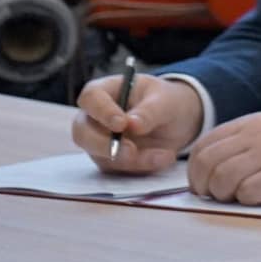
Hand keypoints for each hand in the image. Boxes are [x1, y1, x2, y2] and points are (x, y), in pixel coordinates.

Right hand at [73, 74, 202, 174]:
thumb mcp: (164, 101)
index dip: (102, 112)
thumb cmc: (165, 101)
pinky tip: (163, 158)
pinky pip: (119, 170)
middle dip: (104, 144)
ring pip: (101, 156)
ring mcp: (98, 142)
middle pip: (82, 133)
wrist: (177, 121)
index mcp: (104, 91)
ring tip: (164, 154)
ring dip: (133, 160)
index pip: (90, 98)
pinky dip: (142, 166)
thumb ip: (149, 111)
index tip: (121, 124)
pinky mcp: (110, 161)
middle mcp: (94, 118)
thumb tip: (132, 125)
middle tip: (131, 150)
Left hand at [186, 111, 260, 204]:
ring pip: (223, 179)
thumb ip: (249, 140)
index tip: (203, 185)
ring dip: (224, 195)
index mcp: (254, 123)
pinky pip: (249, 193)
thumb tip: (218, 166)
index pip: (204, 146)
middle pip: (207, 163)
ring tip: (238, 199)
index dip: (195, 170)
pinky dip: (247, 201)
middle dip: (204, 186)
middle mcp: (258, 135)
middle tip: (216, 197)